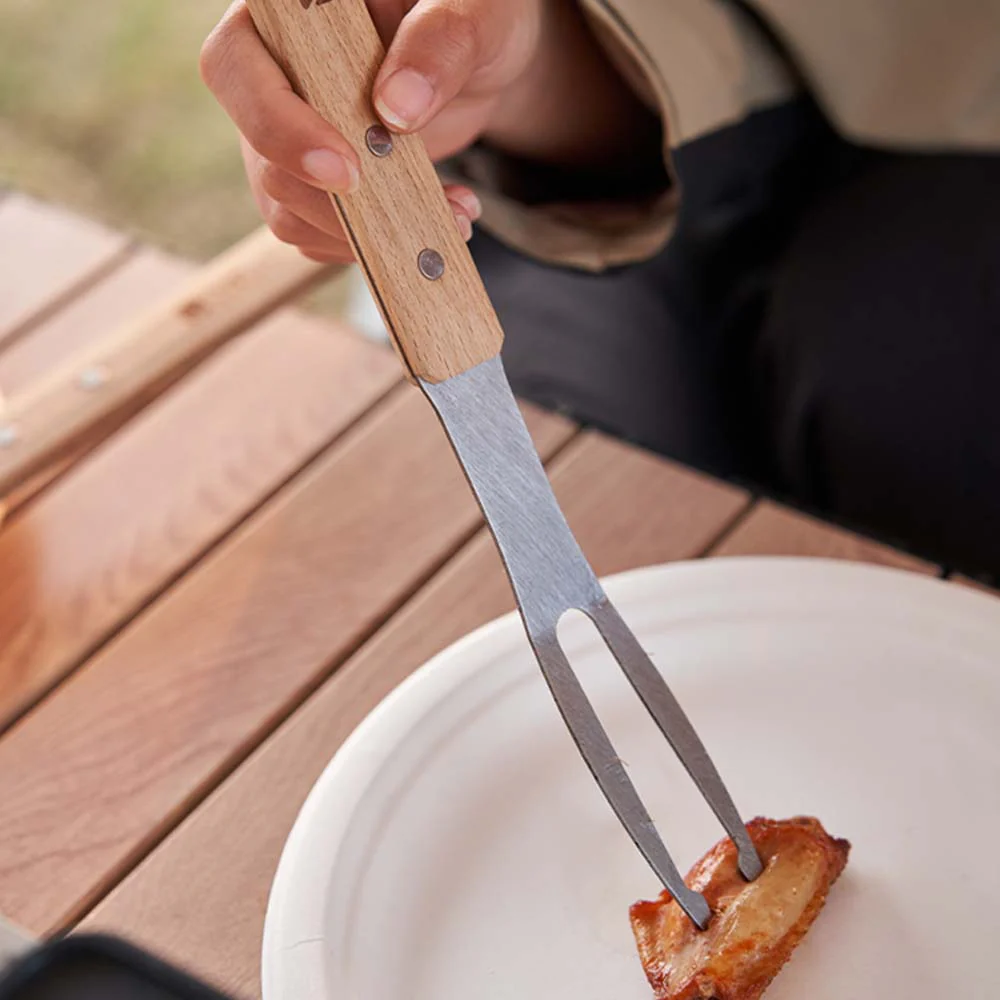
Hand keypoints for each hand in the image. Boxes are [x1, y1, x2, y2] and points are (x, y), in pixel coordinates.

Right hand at [201, 0, 545, 262]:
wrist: (482, 64)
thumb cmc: (475, 17)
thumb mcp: (476, 14)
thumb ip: (440, 43)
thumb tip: (395, 107)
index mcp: (290, 11)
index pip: (236, 66)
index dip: (278, 126)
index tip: (347, 172)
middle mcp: (273, 75)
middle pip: (265, 160)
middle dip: (344, 204)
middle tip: (428, 211)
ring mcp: (290, 136)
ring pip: (290, 210)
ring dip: (369, 233)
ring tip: (456, 214)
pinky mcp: (315, 183)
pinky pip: (323, 233)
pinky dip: (380, 242)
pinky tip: (441, 218)